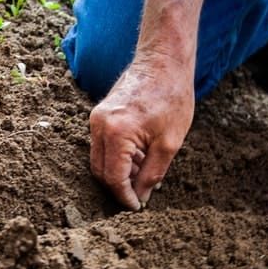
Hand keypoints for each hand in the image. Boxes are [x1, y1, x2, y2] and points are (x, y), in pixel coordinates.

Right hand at [89, 57, 194, 209]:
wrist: (163, 61)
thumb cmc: (171, 97)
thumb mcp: (169, 143)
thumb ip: (152, 174)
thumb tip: (141, 197)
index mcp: (116, 133)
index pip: (113, 178)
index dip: (124, 197)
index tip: (137, 207)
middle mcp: (99, 126)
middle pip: (100, 171)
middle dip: (119, 187)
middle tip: (140, 195)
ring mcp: (96, 119)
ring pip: (99, 159)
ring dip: (119, 172)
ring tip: (145, 173)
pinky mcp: (99, 114)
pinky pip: (102, 145)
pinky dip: (117, 157)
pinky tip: (139, 157)